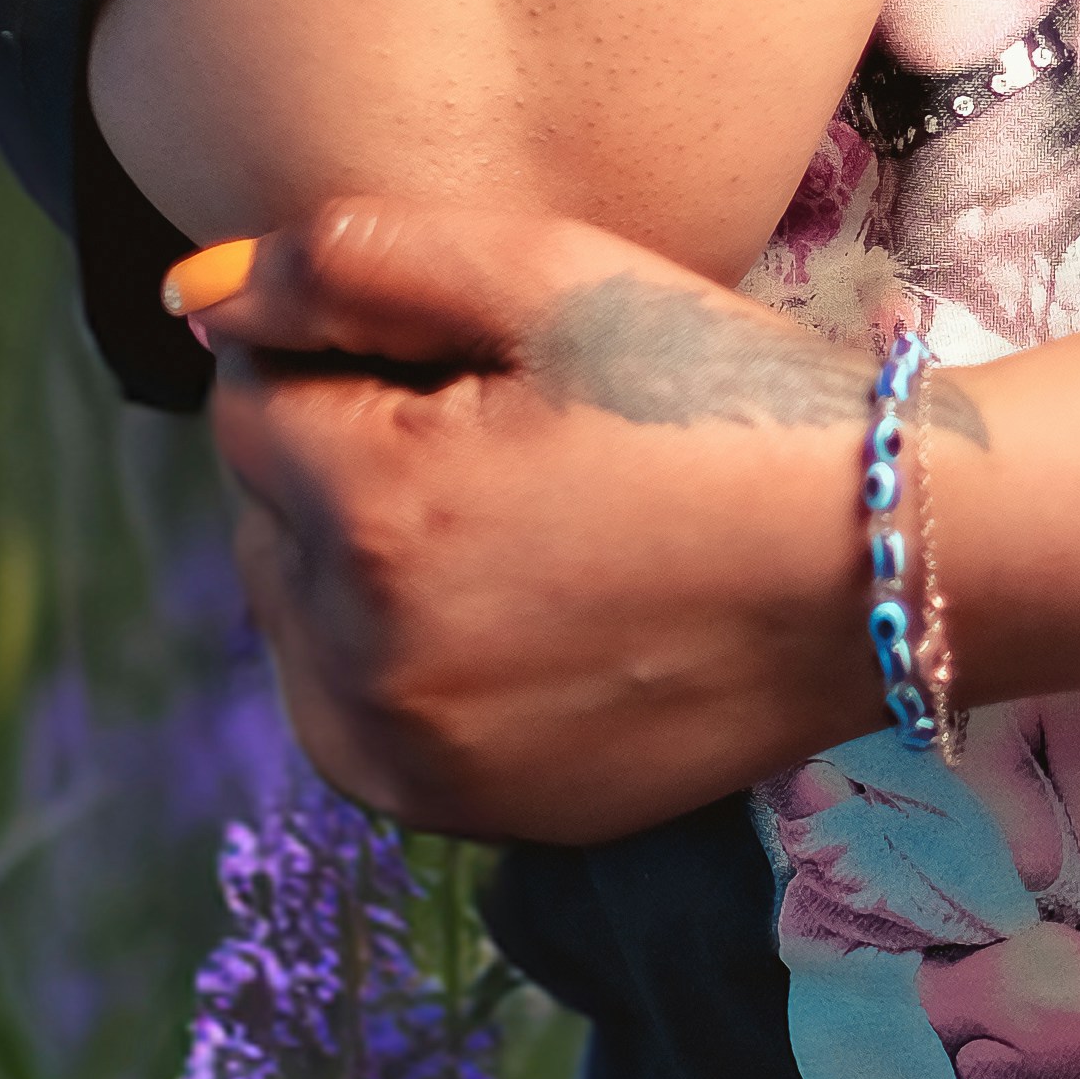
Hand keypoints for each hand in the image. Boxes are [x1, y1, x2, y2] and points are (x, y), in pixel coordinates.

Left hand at [178, 202, 934, 841]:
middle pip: (264, 514)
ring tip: (521, 521)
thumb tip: (192, 297)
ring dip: (361, 560)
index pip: (251, 397)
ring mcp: (419, 761)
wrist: (887, 561)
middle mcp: (368, 663)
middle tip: (513, 431)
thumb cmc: (726, 396)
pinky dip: (401, 659)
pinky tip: (521, 608)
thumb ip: (352, 263)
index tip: (479, 354)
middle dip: (347, 457)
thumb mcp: (553, 276)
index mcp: (376, 514)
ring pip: (301, 620)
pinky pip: (363, 718)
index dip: (355, 350)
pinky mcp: (475, 814)